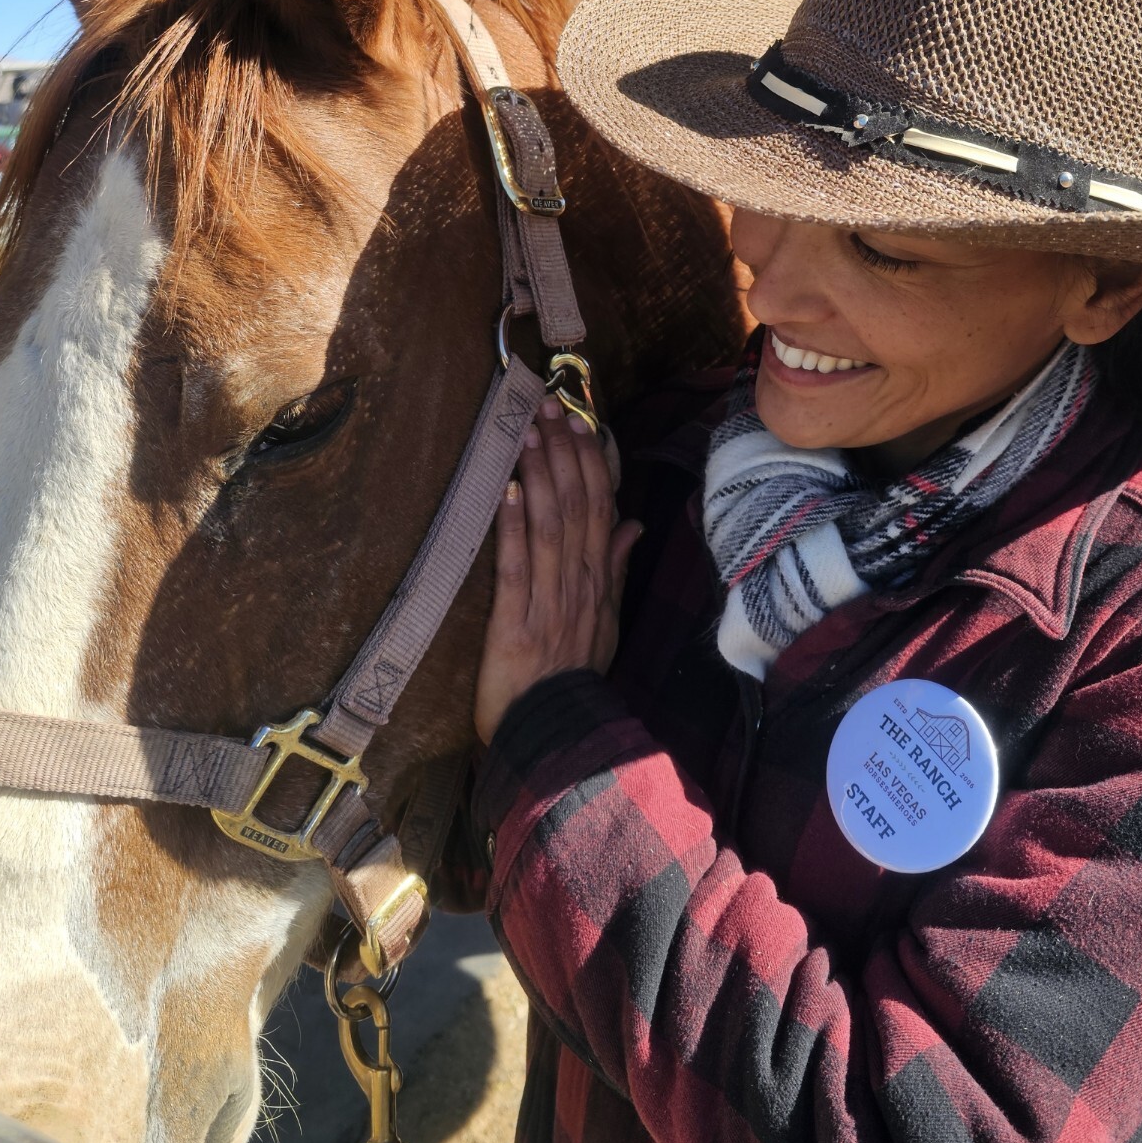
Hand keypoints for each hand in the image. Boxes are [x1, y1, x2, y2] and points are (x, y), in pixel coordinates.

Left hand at [474, 396, 641, 746]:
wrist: (554, 734)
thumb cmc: (573, 676)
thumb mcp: (605, 621)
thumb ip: (615, 569)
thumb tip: (634, 522)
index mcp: (598, 581)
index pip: (600, 509)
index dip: (590, 462)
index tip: (580, 421)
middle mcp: (578, 584)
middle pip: (575, 507)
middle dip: (561, 454)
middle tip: (546, 409)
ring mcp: (549, 602)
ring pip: (549, 526)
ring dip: (538, 475)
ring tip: (525, 433)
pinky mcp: (515, 624)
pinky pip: (517, 568)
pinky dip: (513, 527)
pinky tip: (508, 491)